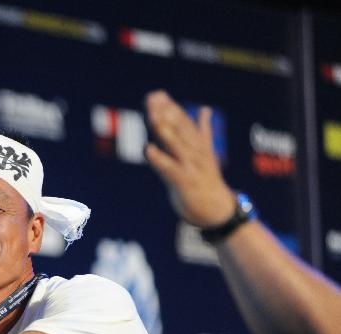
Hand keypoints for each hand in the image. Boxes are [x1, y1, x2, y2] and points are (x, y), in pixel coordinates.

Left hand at [144, 90, 236, 227]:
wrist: (217, 207)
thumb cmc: (207, 179)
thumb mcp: (205, 152)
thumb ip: (203, 130)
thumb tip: (205, 109)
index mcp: (198, 144)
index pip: (183, 122)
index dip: (170, 107)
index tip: (157, 94)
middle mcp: (195, 151)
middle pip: (179, 128)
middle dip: (166, 112)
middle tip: (153, 97)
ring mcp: (190, 165)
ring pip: (176, 144)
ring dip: (164, 129)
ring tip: (153, 116)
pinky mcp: (184, 181)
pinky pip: (170, 168)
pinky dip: (159, 158)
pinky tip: (148, 149)